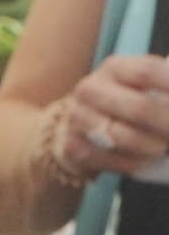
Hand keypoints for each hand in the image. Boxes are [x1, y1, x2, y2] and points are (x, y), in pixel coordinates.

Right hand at [58, 53, 168, 176]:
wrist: (78, 126)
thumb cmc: (124, 104)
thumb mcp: (141, 87)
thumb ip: (165, 87)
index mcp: (114, 68)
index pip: (149, 72)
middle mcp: (91, 88)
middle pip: (142, 109)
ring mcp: (79, 117)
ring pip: (127, 138)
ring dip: (156, 148)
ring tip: (163, 147)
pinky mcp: (74, 146)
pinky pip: (117, 161)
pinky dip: (141, 165)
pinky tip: (149, 160)